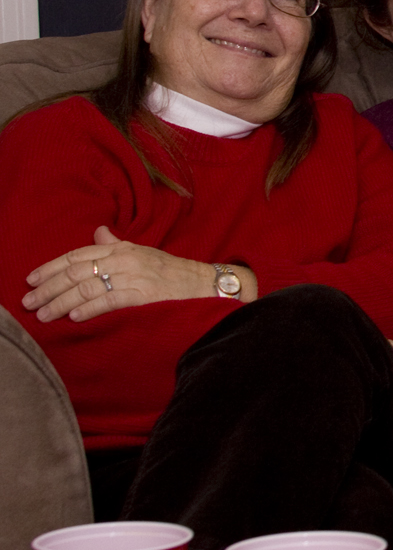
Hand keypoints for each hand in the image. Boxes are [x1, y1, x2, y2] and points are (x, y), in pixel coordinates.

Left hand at [23, 226, 217, 322]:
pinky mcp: (144, 295)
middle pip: (77, 271)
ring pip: (88, 288)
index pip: (78, 255)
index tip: (32, 280)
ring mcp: (134, 276)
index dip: (52, 267)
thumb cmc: (172, 272)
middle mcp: (125, 259)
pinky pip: (110, 301)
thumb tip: (96, 232)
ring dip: (61, 302)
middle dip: (49, 287)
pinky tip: (74, 317)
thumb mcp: (143, 252)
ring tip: (44, 314)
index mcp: (122, 248)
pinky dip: (90, 309)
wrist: (205, 284)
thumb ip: (116, 244)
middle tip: (29, 302)